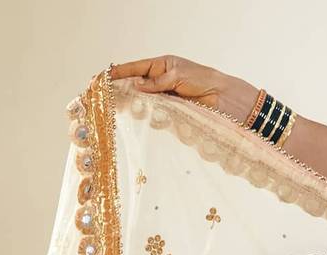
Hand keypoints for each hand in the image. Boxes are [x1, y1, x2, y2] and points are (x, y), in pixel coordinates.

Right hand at [110, 55, 258, 121]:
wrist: (224, 98)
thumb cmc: (204, 80)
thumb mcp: (178, 75)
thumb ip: (156, 82)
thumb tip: (136, 86)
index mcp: (161, 66)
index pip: (135, 68)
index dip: (118, 73)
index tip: (101, 78)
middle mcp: (161, 82)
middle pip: (136, 88)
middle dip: (124, 93)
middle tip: (111, 100)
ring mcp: (166, 99)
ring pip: (145, 104)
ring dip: (139, 107)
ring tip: (134, 108)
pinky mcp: (173, 113)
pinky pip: (157, 116)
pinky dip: (154, 116)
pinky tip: (153, 116)